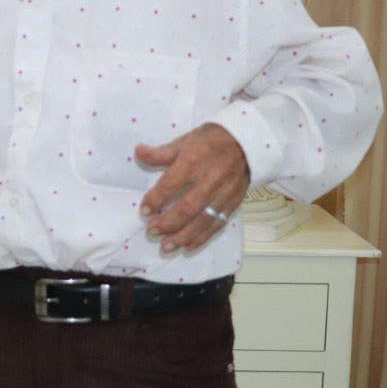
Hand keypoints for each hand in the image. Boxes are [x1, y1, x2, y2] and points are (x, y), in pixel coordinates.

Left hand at [136, 123, 249, 253]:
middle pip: (187, 208)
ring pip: (202, 221)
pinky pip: (217, 224)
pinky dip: (202, 238)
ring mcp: (223, 194)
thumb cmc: (212, 140)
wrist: (247, 143)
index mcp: (193, 162)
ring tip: (165, 246)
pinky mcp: (233, 203)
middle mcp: (208, 181)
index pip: (171, 184)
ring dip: (182, 236)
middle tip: (151, 231)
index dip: (155, 199)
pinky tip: (187, 246)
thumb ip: (161, 152)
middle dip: (167, 223)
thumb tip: (138, 152)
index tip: (144, 210)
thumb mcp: (185, 141)